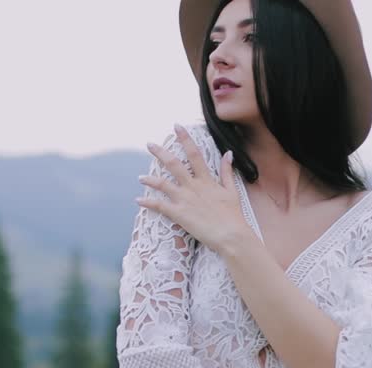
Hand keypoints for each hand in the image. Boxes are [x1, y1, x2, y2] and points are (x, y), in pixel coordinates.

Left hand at [136, 124, 251, 257]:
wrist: (231, 236)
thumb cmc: (233, 216)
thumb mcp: (232, 191)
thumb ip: (227, 171)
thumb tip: (228, 153)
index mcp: (206, 180)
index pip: (194, 153)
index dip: (184, 138)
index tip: (176, 126)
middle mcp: (193, 186)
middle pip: (173, 164)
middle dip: (160, 152)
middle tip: (149, 144)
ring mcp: (184, 200)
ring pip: (162, 184)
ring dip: (149, 179)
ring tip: (140, 177)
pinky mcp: (179, 214)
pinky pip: (159, 206)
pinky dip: (148, 202)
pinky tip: (139, 200)